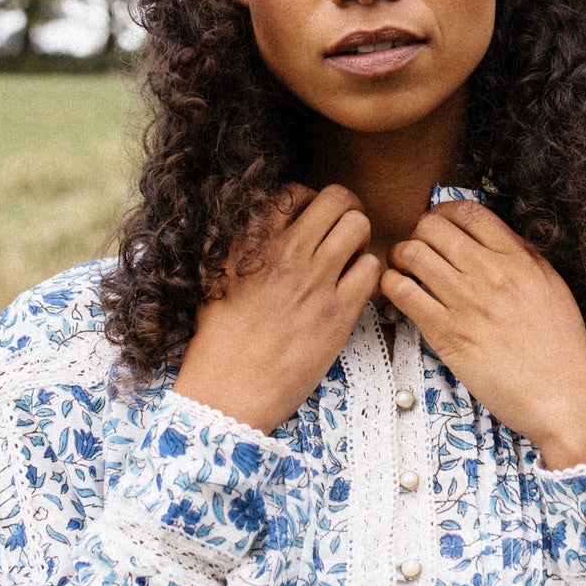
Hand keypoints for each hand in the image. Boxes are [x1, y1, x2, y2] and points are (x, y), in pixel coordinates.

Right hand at [174, 185, 379, 435]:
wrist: (228, 392)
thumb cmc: (217, 342)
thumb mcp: (214, 281)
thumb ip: (239, 248)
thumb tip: (257, 227)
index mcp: (251, 243)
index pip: (293, 193)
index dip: (308, 203)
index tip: (307, 223)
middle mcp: (284, 253)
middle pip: (337, 198)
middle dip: (345, 209)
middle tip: (341, 232)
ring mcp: (314, 281)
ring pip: (360, 225)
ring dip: (360, 238)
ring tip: (349, 259)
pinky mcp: (338, 312)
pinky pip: (371, 268)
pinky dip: (368, 272)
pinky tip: (354, 288)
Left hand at [380, 202, 585, 468]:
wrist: (562, 394)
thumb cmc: (561, 349)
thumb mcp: (551, 287)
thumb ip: (522, 257)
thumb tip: (491, 237)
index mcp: (518, 257)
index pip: (468, 211)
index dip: (444, 212)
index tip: (438, 224)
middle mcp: (490, 272)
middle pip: (432, 226)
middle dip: (417, 233)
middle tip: (418, 249)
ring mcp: (465, 301)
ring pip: (412, 253)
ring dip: (400, 257)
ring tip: (403, 270)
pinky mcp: (446, 333)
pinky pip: (402, 292)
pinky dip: (391, 286)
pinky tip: (397, 293)